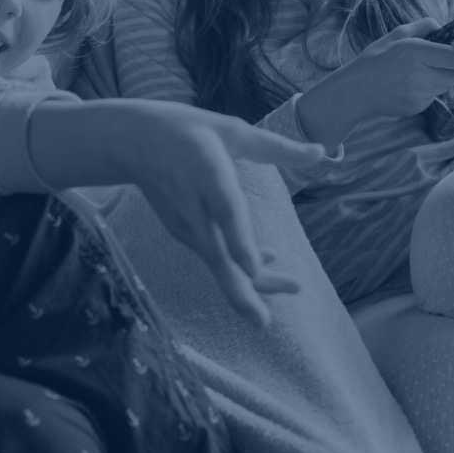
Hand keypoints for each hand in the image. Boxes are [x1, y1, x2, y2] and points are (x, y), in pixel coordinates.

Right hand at [120, 101, 322, 326]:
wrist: (131, 141)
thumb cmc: (188, 130)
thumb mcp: (231, 129)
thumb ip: (276, 147)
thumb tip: (321, 151)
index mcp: (208, 173)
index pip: (226, 212)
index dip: (239, 242)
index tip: (255, 269)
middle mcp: (194, 206)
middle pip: (217, 256)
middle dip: (240, 292)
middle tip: (264, 323)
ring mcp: (184, 223)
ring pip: (219, 264)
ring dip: (253, 282)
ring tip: (293, 285)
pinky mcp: (181, 231)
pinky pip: (214, 255)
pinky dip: (238, 265)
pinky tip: (264, 264)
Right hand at [310, 18, 453, 123]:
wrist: (355, 91)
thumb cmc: (375, 59)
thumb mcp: (395, 35)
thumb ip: (423, 26)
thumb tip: (444, 27)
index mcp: (413, 53)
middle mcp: (418, 75)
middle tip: (451, 60)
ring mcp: (419, 94)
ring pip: (448, 86)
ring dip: (445, 77)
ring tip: (425, 71)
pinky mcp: (418, 107)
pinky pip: (435, 96)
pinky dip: (430, 89)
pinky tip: (412, 85)